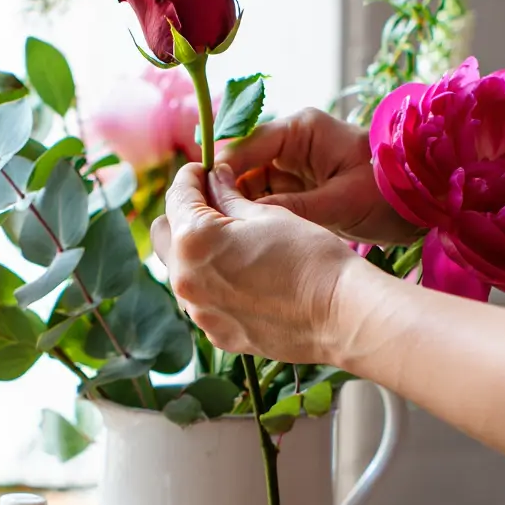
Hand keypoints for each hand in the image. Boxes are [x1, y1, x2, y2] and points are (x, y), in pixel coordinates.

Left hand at [150, 162, 362, 362]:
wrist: (339, 316)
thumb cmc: (309, 257)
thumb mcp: (267, 214)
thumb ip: (228, 196)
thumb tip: (214, 179)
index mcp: (193, 240)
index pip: (177, 196)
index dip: (192, 176)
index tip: (207, 171)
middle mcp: (185, 280)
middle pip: (164, 234)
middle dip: (183, 213)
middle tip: (214, 203)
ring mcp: (199, 312)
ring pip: (181, 270)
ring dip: (195, 250)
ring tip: (231, 241)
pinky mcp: (217, 334)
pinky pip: (202, 300)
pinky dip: (212, 281)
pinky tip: (243, 275)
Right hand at [223, 107, 414, 243]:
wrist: (421, 203)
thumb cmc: (389, 192)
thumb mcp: (341, 201)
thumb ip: (292, 208)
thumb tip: (246, 218)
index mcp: (301, 131)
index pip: (245, 144)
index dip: (219, 170)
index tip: (200, 199)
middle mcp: (291, 144)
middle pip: (240, 166)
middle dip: (224, 194)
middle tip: (208, 224)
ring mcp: (292, 168)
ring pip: (248, 187)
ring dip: (237, 210)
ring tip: (223, 237)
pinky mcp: (296, 191)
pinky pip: (264, 202)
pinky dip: (254, 219)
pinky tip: (243, 239)